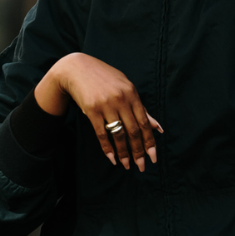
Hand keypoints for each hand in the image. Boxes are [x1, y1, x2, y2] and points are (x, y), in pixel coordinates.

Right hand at [34, 52, 161, 172]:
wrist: (77, 69)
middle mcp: (121, 100)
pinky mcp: (92, 111)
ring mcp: (106, 105)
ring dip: (124, 152)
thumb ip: (141, 108)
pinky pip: (102, 134)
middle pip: (133, 131)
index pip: (144, 122)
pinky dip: (108, 148)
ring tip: (127, 165)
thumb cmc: (105, 78)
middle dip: (138, 151)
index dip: (149, 141)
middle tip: (141, 166)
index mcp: (132, 94)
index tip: (153, 156)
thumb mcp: (125, 88)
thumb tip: (157, 127)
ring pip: (118, 134)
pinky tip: (112, 158)